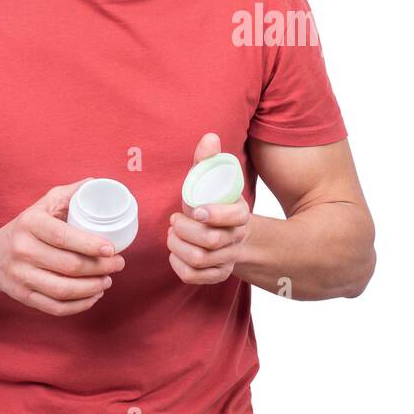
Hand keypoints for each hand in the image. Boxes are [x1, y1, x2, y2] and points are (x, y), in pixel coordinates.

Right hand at [0, 179, 125, 314]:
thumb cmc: (28, 226)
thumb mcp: (45, 204)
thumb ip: (70, 194)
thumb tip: (96, 184)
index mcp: (30, 223)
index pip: (64, 237)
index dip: (90, 245)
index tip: (112, 249)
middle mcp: (22, 249)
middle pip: (69, 265)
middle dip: (100, 268)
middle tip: (118, 264)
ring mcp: (20, 275)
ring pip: (63, 289)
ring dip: (92, 288)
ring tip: (108, 280)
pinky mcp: (22, 296)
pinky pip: (54, 307)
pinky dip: (79, 305)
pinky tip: (94, 296)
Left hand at [168, 133, 250, 284]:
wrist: (228, 231)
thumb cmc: (214, 201)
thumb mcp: (212, 179)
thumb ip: (209, 160)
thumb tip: (209, 137)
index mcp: (240, 214)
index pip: (234, 217)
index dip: (214, 214)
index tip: (195, 209)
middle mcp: (237, 238)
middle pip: (211, 241)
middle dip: (185, 230)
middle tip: (174, 220)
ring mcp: (227, 258)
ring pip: (200, 260)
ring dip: (179, 246)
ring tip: (172, 234)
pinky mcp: (217, 274)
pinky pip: (194, 276)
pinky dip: (178, 265)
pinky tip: (175, 252)